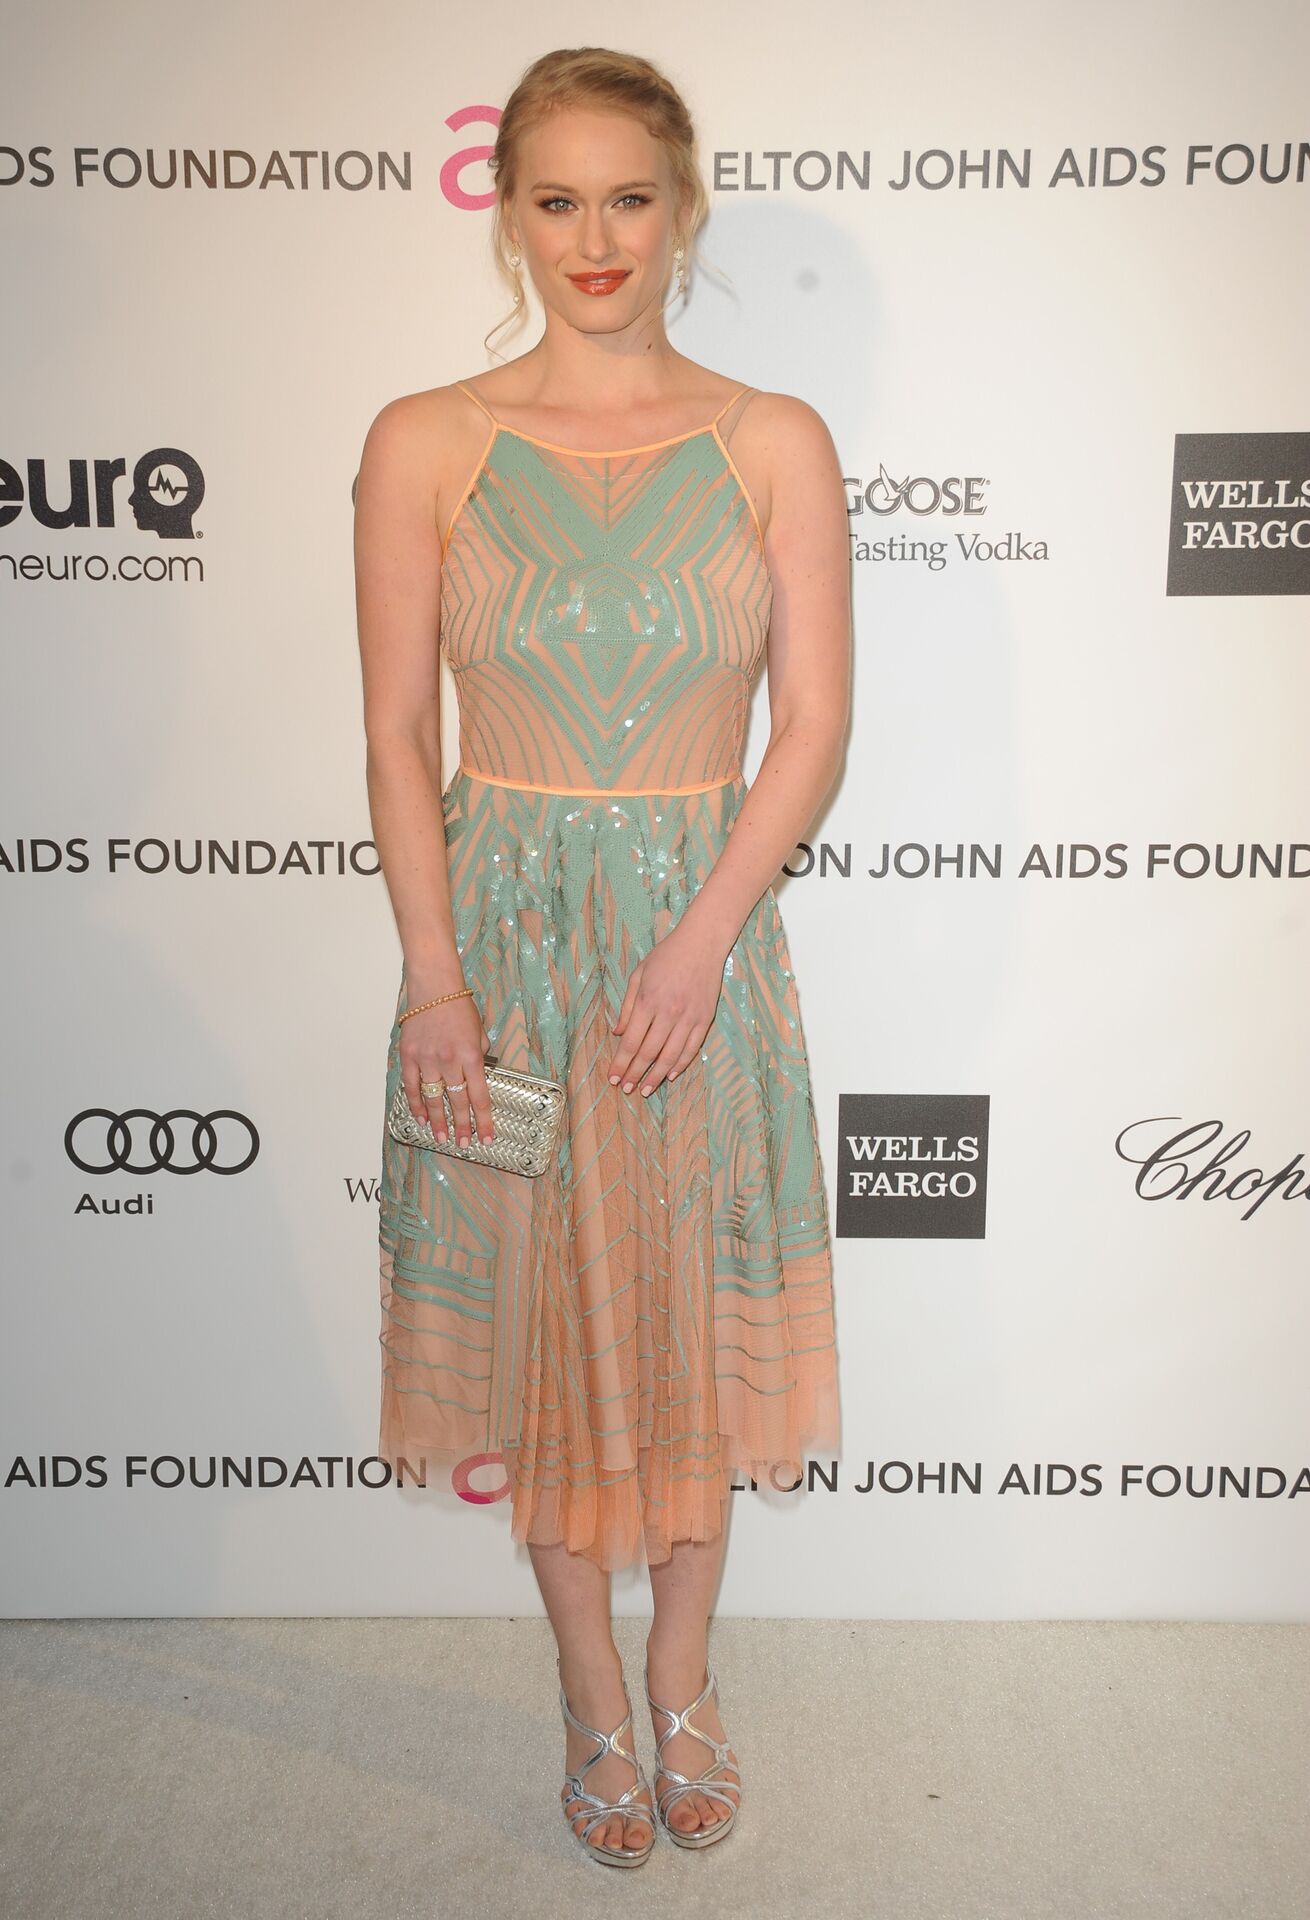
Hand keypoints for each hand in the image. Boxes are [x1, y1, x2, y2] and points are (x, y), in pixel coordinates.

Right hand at [400, 985, 492, 1147]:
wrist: (434, 987)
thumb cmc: (459, 1006)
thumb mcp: (480, 1031)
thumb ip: (480, 1055)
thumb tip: (478, 1074)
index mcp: (472, 1056)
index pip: (480, 1096)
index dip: (484, 1121)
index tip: (487, 1138)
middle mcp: (450, 1061)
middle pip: (457, 1102)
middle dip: (462, 1127)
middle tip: (464, 1144)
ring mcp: (428, 1059)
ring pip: (433, 1098)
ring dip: (438, 1121)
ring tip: (441, 1138)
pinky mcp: (410, 1055)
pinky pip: (412, 1086)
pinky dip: (416, 1104)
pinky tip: (421, 1118)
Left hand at [609, 919, 730, 1098]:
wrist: (701, 943)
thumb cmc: (666, 956)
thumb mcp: (638, 975)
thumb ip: (627, 1006)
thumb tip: (618, 1034)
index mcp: (648, 1001)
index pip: (631, 1042)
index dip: (621, 1063)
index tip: (612, 1077)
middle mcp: (668, 1012)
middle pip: (649, 1053)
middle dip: (635, 1074)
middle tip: (625, 1090)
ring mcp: (689, 1018)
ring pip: (671, 1056)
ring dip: (656, 1076)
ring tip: (646, 1090)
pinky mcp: (704, 1019)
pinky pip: (691, 1049)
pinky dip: (680, 1064)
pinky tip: (670, 1075)